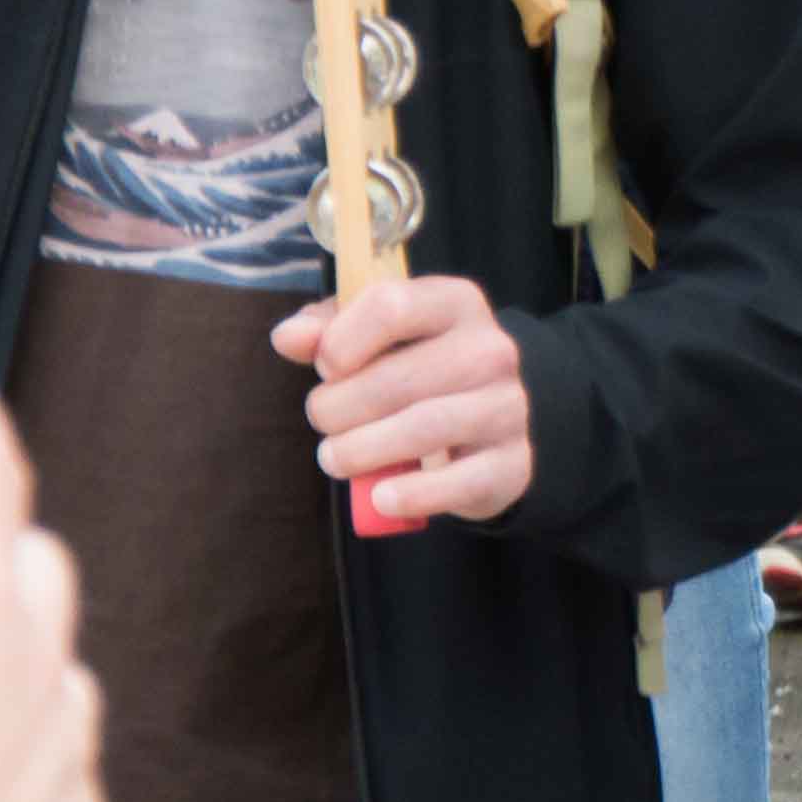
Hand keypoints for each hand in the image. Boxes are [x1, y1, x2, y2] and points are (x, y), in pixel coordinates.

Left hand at [269, 274, 535, 526]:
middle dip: (336, 409)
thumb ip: (328, 331)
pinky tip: (381, 497)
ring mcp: (509, 406)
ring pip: (423, 429)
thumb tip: (288, 337)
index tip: (326, 368)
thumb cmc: (417, 370)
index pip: (391, 306)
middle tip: (323, 422)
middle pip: (395, 379)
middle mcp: (492, 349)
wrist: (490, 422)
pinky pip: (459, 482)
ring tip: (335, 458)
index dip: (340, 342)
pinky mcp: (513, 461)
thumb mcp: (375, 337)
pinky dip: (411, 495)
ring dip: (360, 451)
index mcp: (456, 304)